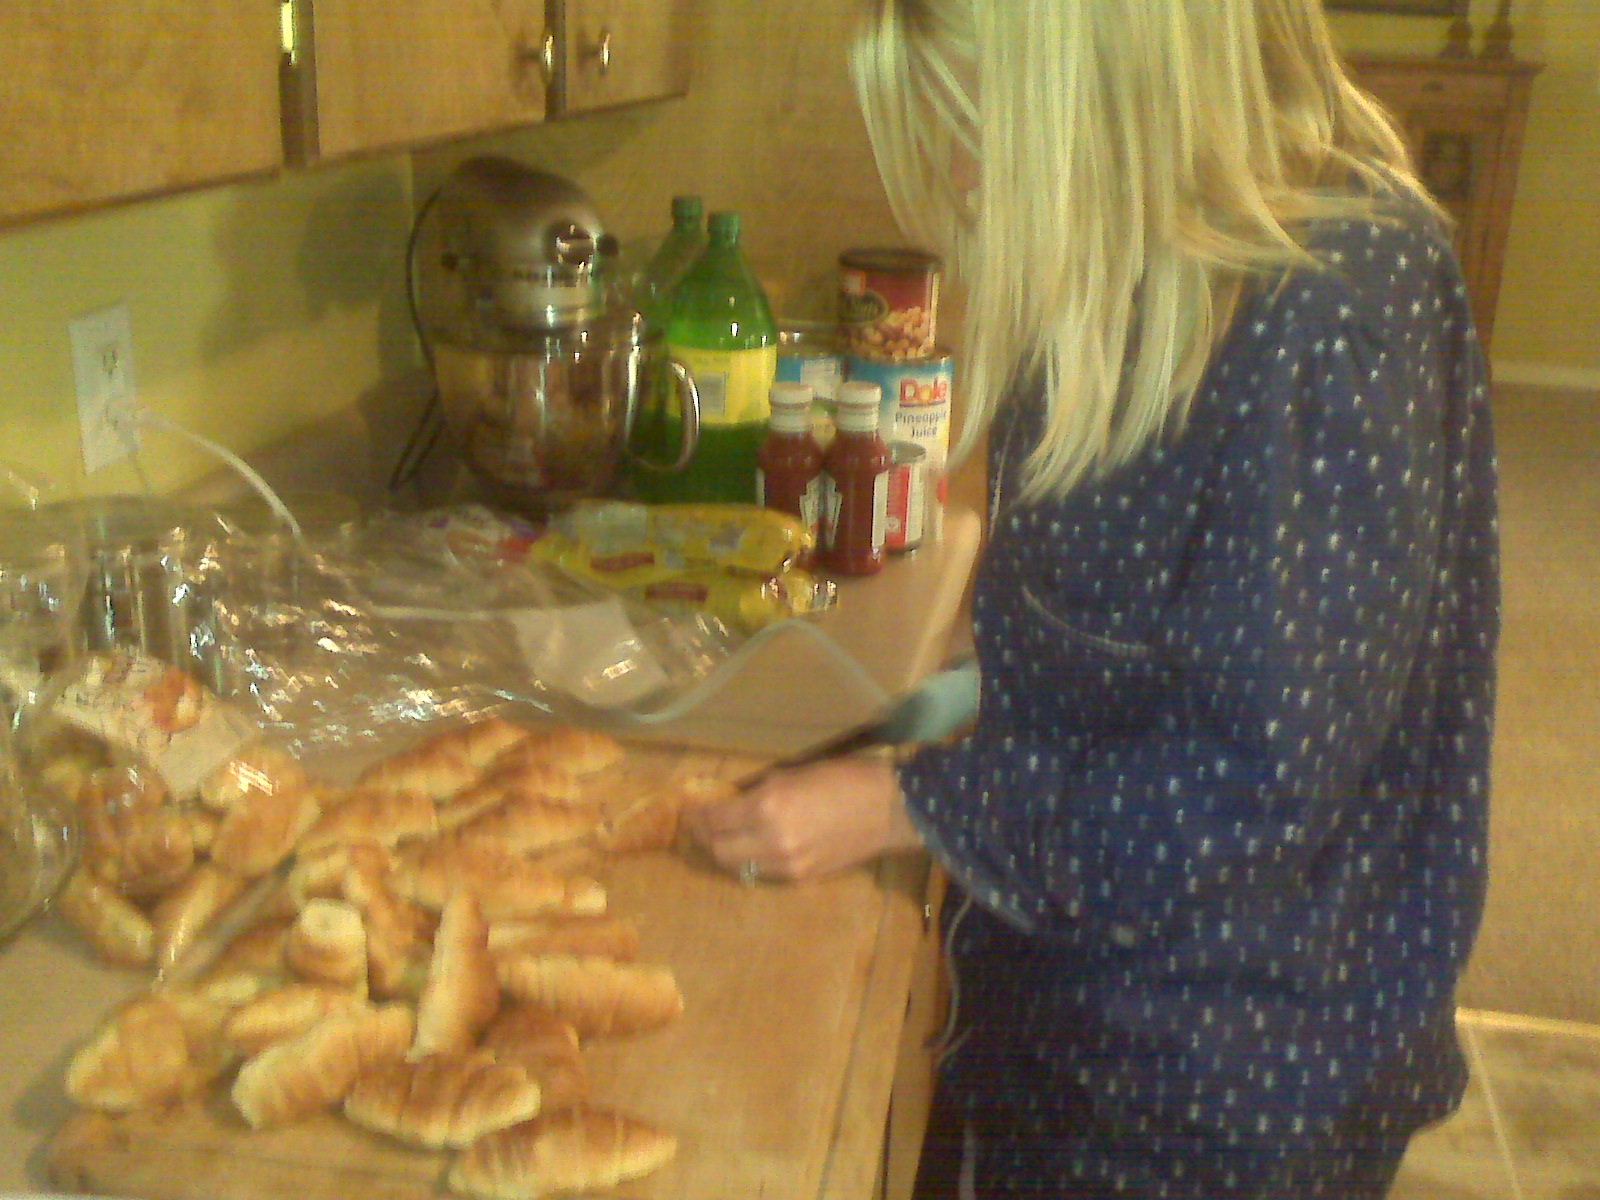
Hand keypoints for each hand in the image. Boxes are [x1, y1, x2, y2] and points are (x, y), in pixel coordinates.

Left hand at [683, 753, 922, 882]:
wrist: (889, 809)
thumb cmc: (844, 778)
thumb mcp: (793, 774)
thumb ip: (758, 790)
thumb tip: (731, 800)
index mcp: (768, 807)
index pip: (715, 819)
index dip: (696, 814)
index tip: (688, 808)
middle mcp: (771, 841)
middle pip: (718, 850)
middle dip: (703, 837)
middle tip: (699, 825)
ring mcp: (787, 865)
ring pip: (737, 866)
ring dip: (724, 851)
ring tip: (721, 837)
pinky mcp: (802, 878)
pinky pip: (762, 873)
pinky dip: (750, 861)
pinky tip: (752, 847)